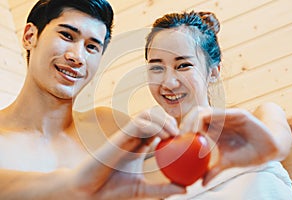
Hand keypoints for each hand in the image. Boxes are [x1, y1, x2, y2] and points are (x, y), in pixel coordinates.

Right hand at [68, 107, 184, 198]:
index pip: (157, 128)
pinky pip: (138, 123)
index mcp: (138, 146)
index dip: (171, 129)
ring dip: (163, 120)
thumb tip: (185, 189)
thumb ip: (162, 189)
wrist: (90, 192)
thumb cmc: (112, 189)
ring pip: (147, 114)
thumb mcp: (143, 189)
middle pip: (153, 116)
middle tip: (182, 134)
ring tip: (175, 134)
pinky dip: (154, 126)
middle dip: (169, 120)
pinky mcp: (119, 137)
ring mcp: (125, 136)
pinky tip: (164, 137)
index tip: (184, 140)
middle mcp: (132, 138)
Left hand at [180, 106, 277, 185]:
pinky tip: (208, 130)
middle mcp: (217, 120)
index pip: (192, 122)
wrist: (269, 149)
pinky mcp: (239, 114)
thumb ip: (214, 169)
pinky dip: (213, 119)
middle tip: (180, 136)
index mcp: (212, 128)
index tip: (175, 140)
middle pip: (194, 114)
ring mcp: (227, 115)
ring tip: (190, 133)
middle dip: (185, 123)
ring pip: (205, 110)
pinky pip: (223, 113)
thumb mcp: (227, 162)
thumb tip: (202, 182)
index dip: (183, 128)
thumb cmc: (247, 153)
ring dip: (195, 120)